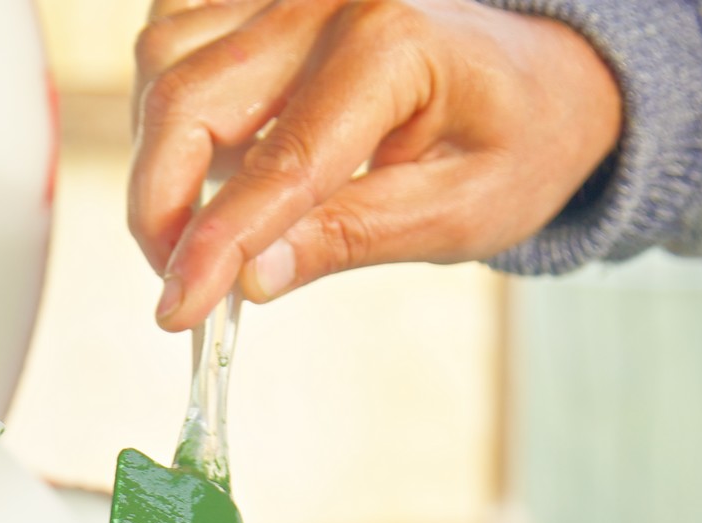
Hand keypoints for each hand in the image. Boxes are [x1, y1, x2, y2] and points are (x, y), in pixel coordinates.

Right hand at [130, 0, 622, 330]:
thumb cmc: (515, 143)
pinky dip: (167, 100)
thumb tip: (252, 279)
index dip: (215, 246)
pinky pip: (177, 31)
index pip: (279, 163)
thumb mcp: (457, 214)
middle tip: (178, 284)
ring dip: (158, 155)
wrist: (542, 78)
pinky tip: (202, 158)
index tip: (177, 311)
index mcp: (393, 48)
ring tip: (196, 229)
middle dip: (160, 204)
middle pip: (190, 97)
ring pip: (166, 58)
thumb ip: (352, 238)